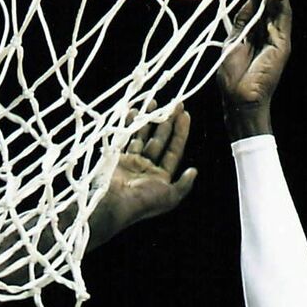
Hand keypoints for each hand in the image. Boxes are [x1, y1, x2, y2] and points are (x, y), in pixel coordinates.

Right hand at [89, 109, 196, 244]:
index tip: (184, 114)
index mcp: (160, 177)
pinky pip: (124, 136)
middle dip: (166, 122)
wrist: (113, 204)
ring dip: (148, 119)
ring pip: (142, 136)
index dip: (180, 132)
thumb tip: (193, 171)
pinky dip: (128, 124)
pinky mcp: (117, 157)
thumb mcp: (170, 197)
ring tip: (153, 102)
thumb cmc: (143, 202)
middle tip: (172, 103)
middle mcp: (147, 168)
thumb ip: (183, 185)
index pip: (174, 151)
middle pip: (159, 140)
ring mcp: (131, 162)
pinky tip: (133, 111)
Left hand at [217, 0, 290, 125]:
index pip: (259, 0)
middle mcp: (269, 30)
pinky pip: (284, 16)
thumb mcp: (232, 40)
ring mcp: (278, 36)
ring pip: (281, 3)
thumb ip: (242, 20)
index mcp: (255, 29)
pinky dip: (279, 1)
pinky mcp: (283, 42)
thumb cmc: (231, 75)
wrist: (239, 98)